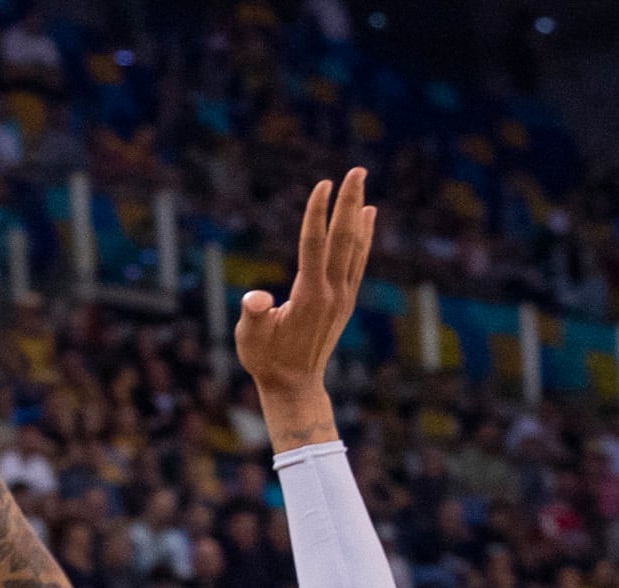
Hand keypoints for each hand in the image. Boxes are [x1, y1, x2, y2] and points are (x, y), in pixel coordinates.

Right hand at [235, 171, 374, 425]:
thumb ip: (254, 314)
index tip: (323, 184)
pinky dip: (365, 236)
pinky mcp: (345, 300)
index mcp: (308, 296)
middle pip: (343, 238)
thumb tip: (258, 299)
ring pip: (355, 246)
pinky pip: (359, 260)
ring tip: (362, 184)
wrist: (295, 386)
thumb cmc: (265, 360)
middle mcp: (332, 292)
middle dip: (349, 203)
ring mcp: (343, 296)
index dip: (318, 213)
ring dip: (359, 213)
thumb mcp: (250, 338)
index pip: (315, 244)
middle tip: (356, 170)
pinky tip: (368, 216)